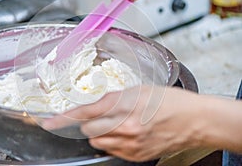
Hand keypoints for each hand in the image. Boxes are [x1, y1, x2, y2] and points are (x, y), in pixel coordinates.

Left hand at [42, 86, 211, 161]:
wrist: (195, 120)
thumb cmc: (171, 101)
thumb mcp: (140, 89)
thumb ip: (114, 97)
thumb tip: (96, 105)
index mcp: (125, 105)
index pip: (85, 112)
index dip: (64, 118)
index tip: (49, 122)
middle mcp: (126, 127)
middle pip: (88, 130)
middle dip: (88, 122)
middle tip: (101, 115)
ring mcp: (131, 144)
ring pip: (98, 141)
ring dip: (100, 132)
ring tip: (117, 123)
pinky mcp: (136, 155)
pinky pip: (111, 150)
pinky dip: (112, 141)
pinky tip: (126, 133)